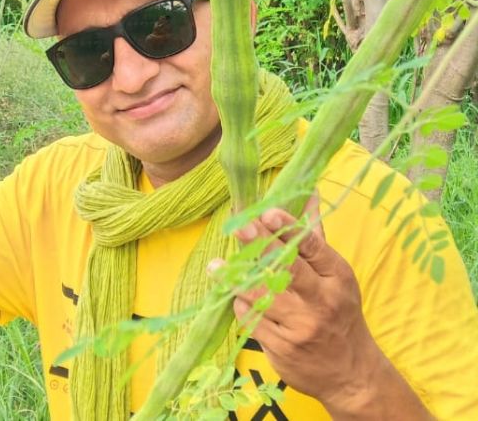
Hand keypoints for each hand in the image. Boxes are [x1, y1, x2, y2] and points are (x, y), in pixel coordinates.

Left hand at [218, 197, 386, 412]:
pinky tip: (237, 298)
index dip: (288, 228)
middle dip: (259, 245)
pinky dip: (242, 306)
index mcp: (337, 277)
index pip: (312, 248)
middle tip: (236, 227)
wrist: (350, 373)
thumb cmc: (338, 313)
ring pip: (262, 294)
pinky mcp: (283, 347)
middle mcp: (322, 300)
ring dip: (236, 279)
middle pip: (285, 268)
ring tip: (216, 267)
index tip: (266, 212)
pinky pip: (252, 319)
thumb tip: (310, 193)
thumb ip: (315, 237)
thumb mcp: (335, 276)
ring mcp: (302, 326)